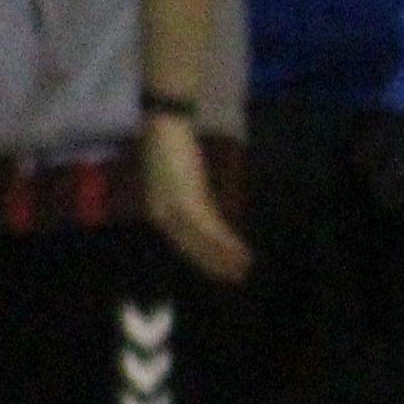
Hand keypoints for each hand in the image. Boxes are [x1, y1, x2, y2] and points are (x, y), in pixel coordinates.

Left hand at [138, 117, 249, 284]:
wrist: (165, 126)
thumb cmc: (169, 145)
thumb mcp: (176, 175)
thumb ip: (188, 194)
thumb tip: (207, 209)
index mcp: (158, 209)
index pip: (182, 242)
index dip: (202, 258)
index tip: (220, 270)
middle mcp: (164, 213)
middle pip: (191, 247)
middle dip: (214, 264)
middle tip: (236, 277)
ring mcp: (175, 208)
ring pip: (203, 241)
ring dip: (224, 257)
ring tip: (245, 267)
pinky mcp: (189, 200)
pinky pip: (210, 227)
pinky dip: (226, 241)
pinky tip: (240, 250)